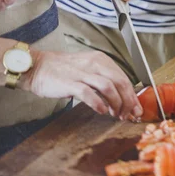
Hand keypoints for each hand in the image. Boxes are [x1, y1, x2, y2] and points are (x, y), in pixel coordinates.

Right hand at [20, 50, 141, 119]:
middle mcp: (95, 64)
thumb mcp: (89, 69)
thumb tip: (122, 97)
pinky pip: (89, 93)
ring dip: (116, 103)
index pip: (124, 78)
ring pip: (109, 87)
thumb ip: (105, 80)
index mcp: (102, 60)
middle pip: (120, 83)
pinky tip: (102, 111)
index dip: (132, 96)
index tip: (136, 108)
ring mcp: (82, 73)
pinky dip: (99, 104)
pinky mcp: (70, 83)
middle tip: (127, 114)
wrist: (38, 66)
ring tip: (115, 114)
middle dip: (128, 101)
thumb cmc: (64, 70)